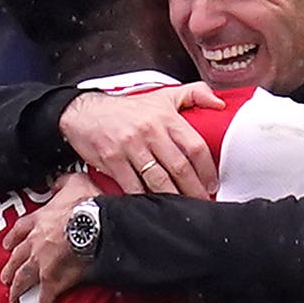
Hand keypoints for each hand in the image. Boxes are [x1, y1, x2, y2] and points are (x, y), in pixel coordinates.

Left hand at [3, 172, 99, 302]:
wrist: (92, 225)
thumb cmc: (86, 204)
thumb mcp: (75, 183)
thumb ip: (65, 180)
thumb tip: (61, 178)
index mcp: (39, 221)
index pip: (20, 230)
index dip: (12, 238)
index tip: (7, 244)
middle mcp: (35, 243)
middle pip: (17, 257)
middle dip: (10, 268)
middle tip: (5, 277)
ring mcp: (41, 264)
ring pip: (24, 278)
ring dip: (17, 288)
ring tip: (12, 297)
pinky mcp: (52, 282)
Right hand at [58, 84, 222, 196]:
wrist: (84, 112)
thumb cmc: (126, 109)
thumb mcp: (162, 95)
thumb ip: (194, 94)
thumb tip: (219, 104)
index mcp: (165, 117)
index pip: (195, 146)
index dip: (207, 169)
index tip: (212, 183)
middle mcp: (150, 131)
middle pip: (179, 167)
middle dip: (194, 190)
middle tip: (202, 202)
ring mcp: (130, 146)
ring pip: (159, 180)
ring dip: (174, 198)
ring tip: (183, 208)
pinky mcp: (113, 160)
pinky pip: (133, 186)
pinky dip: (145, 199)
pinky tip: (155, 206)